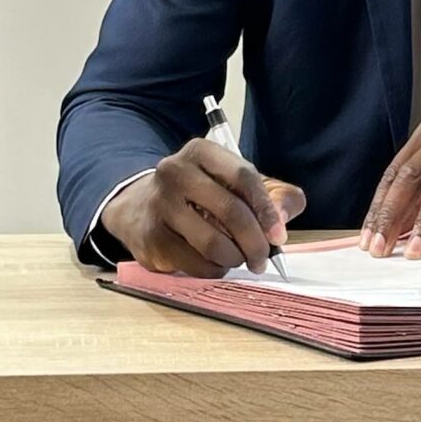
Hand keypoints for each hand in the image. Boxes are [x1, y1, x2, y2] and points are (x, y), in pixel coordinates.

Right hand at [101, 140, 305, 278]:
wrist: (140, 208)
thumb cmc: (200, 195)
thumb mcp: (238, 184)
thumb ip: (274, 195)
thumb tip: (280, 220)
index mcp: (201, 152)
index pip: (243, 176)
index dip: (266, 209)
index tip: (278, 234)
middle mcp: (175, 172)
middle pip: (231, 211)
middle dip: (255, 242)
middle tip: (262, 258)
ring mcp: (160, 204)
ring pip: (214, 243)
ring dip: (235, 258)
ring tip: (237, 258)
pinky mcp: (152, 237)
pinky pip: (195, 264)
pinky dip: (213, 270)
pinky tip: (213, 263)